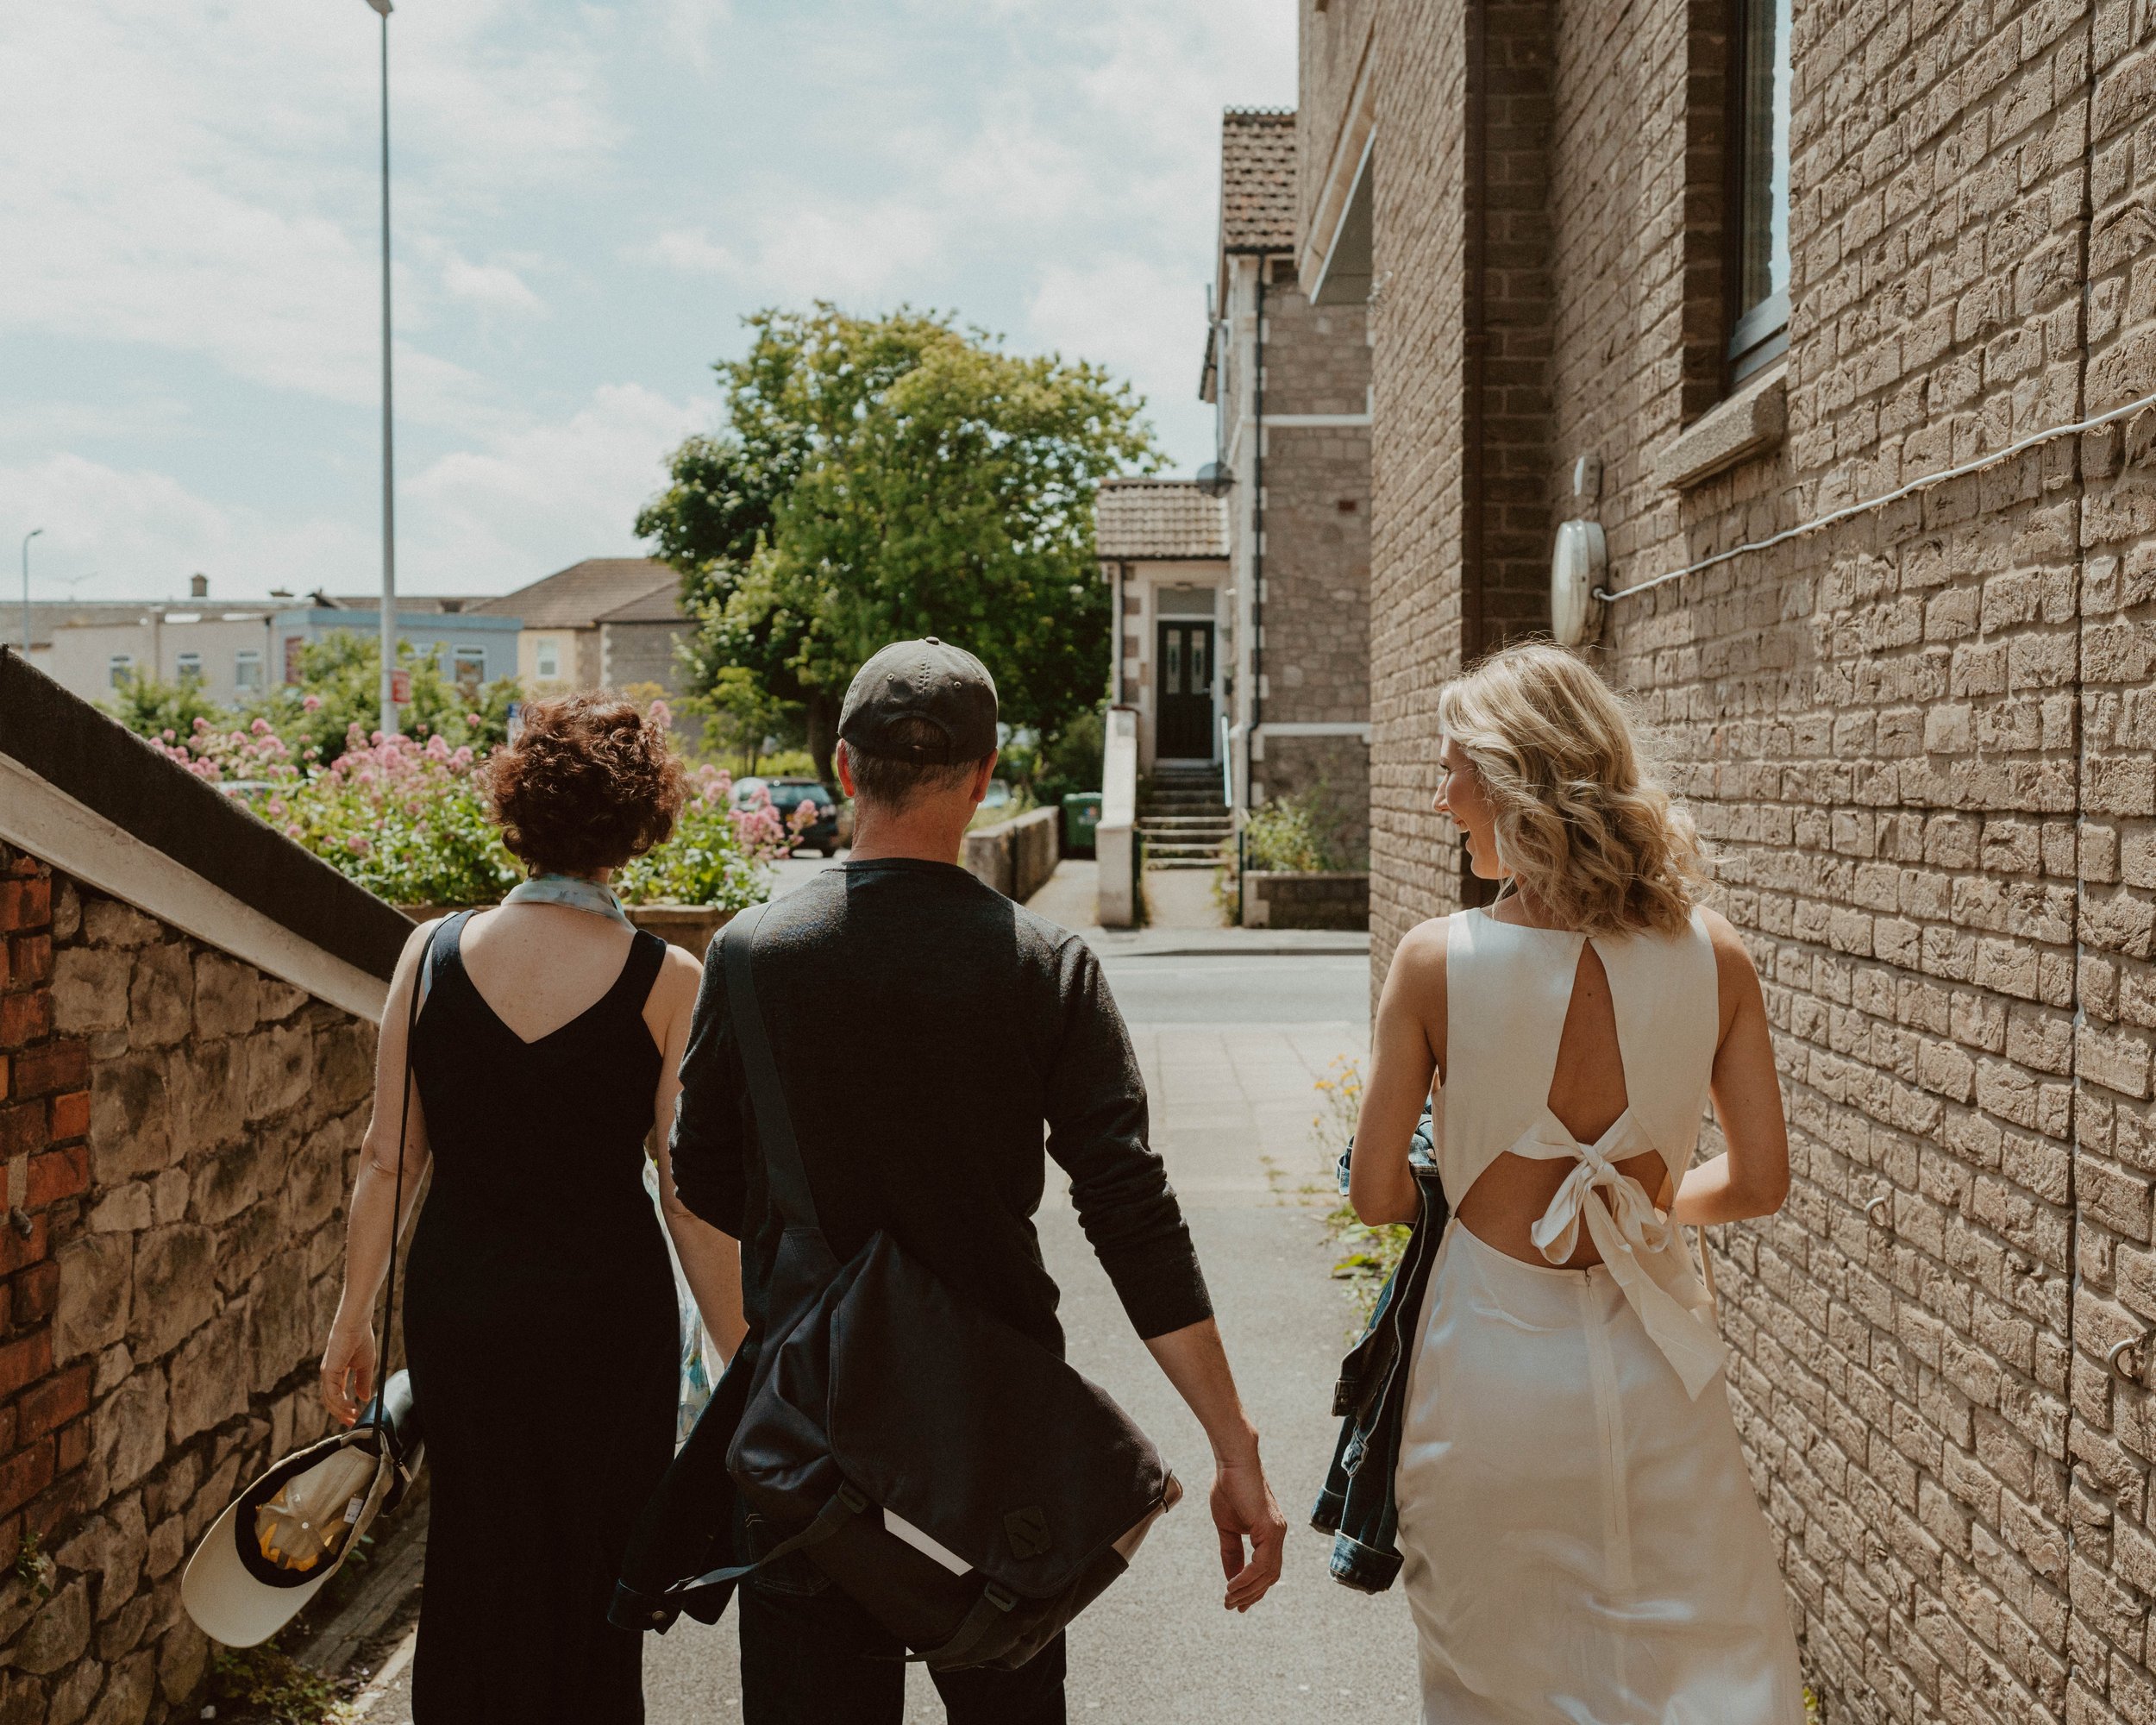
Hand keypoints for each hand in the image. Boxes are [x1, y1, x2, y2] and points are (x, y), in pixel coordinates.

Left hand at [320, 1319, 376, 1427]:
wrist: (356, 1323)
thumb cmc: (361, 1338)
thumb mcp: (365, 1365)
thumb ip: (363, 1381)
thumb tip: (363, 1398)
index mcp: (336, 1373)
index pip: (337, 1395)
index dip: (344, 1407)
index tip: (355, 1416)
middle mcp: (329, 1375)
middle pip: (330, 1401)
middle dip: (341, 1414)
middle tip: (352, 1422)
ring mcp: (327, 1373)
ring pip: (329, 1399)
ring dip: (341, 1411)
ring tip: (353, 1417)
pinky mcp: (329, 1371)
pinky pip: (332, 1392)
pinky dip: (340, 1402)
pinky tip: (351, 1407)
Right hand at [1210, 1456, 1285, 1611]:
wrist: (1232, 1461)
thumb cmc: (1229, 1487)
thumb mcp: (1227, 1527)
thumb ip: (1231, 1551)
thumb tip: (1231, 1577)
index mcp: (1270, 1533)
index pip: (1266, 1569)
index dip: (1252, 1588)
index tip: (1236, 1602)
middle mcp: (1278, 1534)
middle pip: (1270, 1577)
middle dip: (1251, 1595)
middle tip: (1231, 1606)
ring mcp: (1277, 1532)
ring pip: (1268, 1574)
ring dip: (1248, 1590)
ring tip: (1229, 1598)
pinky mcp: (1271, 1528)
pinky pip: (1262, 1563)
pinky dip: (1247, 1577)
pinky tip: (1233, 1584)